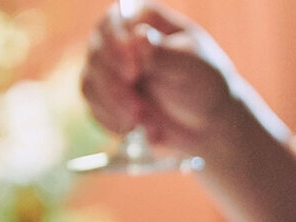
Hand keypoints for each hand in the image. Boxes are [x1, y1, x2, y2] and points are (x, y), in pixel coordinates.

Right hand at [81, 2, 241, 153]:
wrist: (205, 123)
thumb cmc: (203, 86)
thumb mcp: (190, 68)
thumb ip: (163, 54)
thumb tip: (138, 36)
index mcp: (144, 19)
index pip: (114, 20)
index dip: (116, 45)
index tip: (133, 73)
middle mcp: (121, 37)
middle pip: (96, 52)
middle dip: (114, 86)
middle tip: (138, 110)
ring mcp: (110, 66)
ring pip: (90, 81)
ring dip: (113, 106)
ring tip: (144, 121)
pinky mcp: (104, 93)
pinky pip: (92, 104)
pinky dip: (110, 119)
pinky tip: (132, 128)